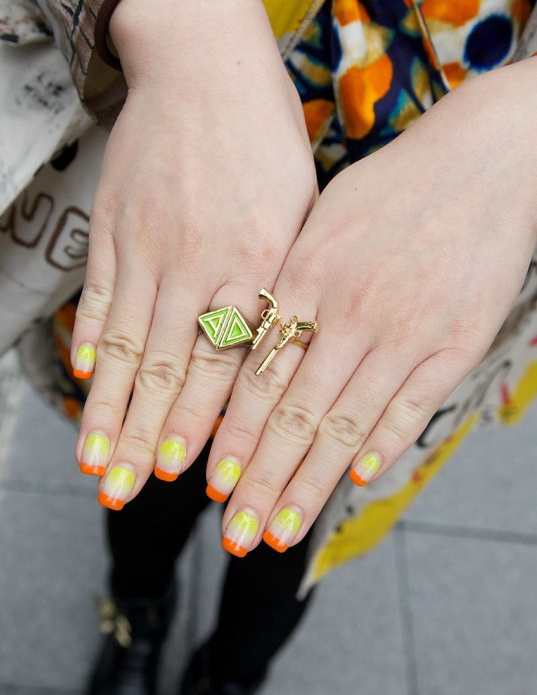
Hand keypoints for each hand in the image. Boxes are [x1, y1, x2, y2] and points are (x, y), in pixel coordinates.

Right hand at [70, 0, 317, 503]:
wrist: (203, 61)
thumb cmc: (264, 140)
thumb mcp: (300, 211)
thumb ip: (284, 285)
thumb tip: (277, 360)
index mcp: (256, 263)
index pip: (228, 365)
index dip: (204, 426)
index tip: (189, 478)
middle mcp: (199, 261)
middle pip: (168, 368)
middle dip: (145, 439)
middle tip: (124, 495)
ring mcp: (148, 242)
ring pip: (125, 343)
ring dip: (108, 408)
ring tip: (93, 461)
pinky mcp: (112, 223)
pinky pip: (97, 291)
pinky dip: (89, 337)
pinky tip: (85, 378)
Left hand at [207, 59, 536, 555]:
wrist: (484, 160)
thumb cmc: (394, 186)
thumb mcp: (321, 221)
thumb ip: (285, 284)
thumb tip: (250, 344)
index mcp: (305, 277)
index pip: (256, 375)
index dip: (232, 436)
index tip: (210, 482)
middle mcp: (350, 310)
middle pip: (293, 414)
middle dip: (259, 482)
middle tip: (234, 534)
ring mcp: (405, 330)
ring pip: (345, 425)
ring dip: (309, 485)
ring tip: (279, 532)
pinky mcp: (456, 343)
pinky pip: (410, 407)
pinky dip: (380, 447)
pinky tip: (355, 481)